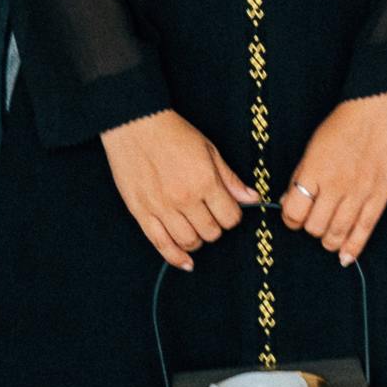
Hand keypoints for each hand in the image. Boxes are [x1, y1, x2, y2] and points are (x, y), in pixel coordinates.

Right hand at [100, 110, 256, 271]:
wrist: (134, 124)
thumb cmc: (172, 133)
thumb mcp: (208, 149)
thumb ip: (229, 178)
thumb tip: (252, 198)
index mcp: (204, 181)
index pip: (229, 217)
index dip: (232, 216)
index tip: (227, 210)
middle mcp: (184, 198)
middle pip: (211, 232)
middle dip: (216, 228)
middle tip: (211, 216)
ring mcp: (161, 208)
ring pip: (188, 241)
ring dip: (198, 240)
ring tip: (197, 230)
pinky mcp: (141, 212)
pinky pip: (160, 243)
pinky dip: (175, 257)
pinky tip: (186, 262)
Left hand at [279, 93, 386, 266]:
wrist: (381, 108)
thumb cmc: (345, 123)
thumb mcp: (314, 146)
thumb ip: (302, 176)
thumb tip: (290, 202)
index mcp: (315, 170)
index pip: (294, 211)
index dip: (290, 218)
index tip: (293, 216)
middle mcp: (336, 185)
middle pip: (315, 226)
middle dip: (309, 228)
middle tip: (312, 221)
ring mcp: (360, 192)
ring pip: (337, 233)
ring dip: (328, 240)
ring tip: (327, 238)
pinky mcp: (380, 196)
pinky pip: (365, 229)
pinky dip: (353, 248)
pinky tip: (345, 257)